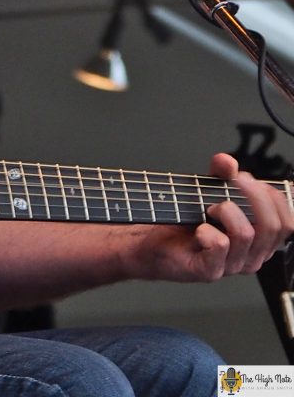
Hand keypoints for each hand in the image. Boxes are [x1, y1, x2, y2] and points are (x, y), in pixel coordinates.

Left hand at [130, 152, 293, 282]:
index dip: (271, 196)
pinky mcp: (210, 271)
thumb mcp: (207, 189)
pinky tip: (197, 228)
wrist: (154, 239)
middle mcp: (252, 254)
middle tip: (232, 182)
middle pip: (273, 227)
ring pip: (247, 234)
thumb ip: (221, 173)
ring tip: (208, 207)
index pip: (287, 222)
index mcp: (260, 238)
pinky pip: (219, 245)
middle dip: (253, 196)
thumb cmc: (185, 218)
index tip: (246, 179)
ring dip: (226, 211)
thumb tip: (228, 162)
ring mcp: (233, 265)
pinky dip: (206, 229)